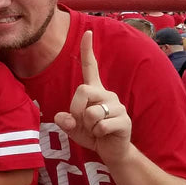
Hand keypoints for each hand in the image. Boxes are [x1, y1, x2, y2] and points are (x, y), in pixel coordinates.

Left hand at [54, 31, 131, 164]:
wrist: (112, 152)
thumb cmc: (92, 134)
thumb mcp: (73, 128)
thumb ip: (65, 121)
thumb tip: (62, 118)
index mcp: (94, 91)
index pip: (91, 67)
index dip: (88, 50)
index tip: (87, 32)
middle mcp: (107, 94)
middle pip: (82, 90)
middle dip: (75, 109)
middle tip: (81, 122)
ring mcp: (117, 106)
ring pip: (91, 112)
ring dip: (87, 126)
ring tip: (96, 130)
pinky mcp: (124, 120)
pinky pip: (101, 125)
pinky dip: (97, 134)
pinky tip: (104, 135)